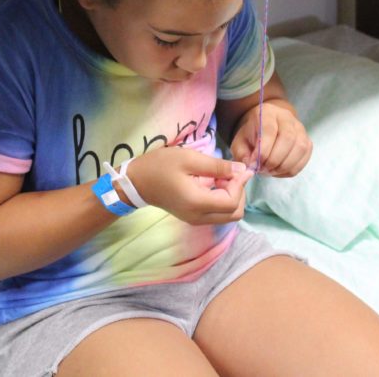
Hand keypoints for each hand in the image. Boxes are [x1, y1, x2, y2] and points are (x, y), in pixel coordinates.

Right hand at [123, 146, 252, 225]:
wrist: (136, 181)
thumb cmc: (160, 166)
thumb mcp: (189, 158)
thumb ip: (217, 166)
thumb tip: (242, 170)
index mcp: (197, 203)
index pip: (232, 202)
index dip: (240, 185)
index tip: (236, 168)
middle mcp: (199, 217)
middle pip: (234, 214)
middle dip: (239, 193)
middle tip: (230, 174)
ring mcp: (195, 220)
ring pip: (228, 216)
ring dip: (232, 197)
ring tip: (222, 177)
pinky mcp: (193, 217)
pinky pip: (217, 214)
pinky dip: (223, 200)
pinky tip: (215, 184)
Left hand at [229, 101, 311, 176]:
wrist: (265, 129)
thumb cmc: (251, 136)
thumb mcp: (239, 143)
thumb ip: (242, 154)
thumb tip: (251, 165)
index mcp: (267, 113)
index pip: (270, 130)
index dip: (264, 150)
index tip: (255, 163)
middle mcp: (287, 118)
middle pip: (288, 138)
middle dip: (274, 160)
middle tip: (263, 169)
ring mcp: (300, 129)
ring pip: (299, 148)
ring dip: (283, 166)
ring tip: (270, 171)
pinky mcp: (307, 142)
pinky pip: (304, 158)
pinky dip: (291, 169)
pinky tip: (278, 171)